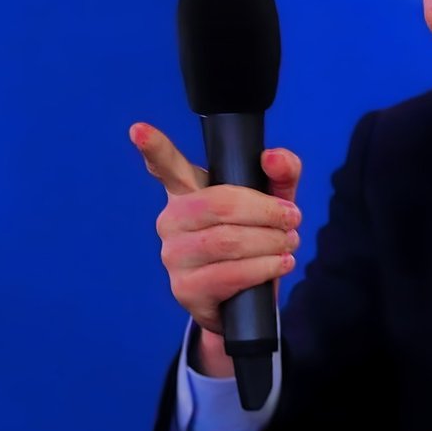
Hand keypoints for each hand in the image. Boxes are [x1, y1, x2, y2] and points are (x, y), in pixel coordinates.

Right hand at [130, 122, 301, 374]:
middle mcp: (172, 220)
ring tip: (288, 244)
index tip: (138, 130)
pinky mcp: (184, 289)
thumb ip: (281, 174)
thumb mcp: (275, 203)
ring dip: (270, 242)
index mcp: (188, 191)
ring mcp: (174, 255)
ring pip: (227, 240)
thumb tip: (272, 157)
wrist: (248, 301)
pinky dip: (263, 268)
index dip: (153, 147)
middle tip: (293, 220)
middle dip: (266, 212)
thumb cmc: (255, 240)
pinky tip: (280, 264)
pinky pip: (228, 274)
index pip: (167, 166)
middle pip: (220, 204)